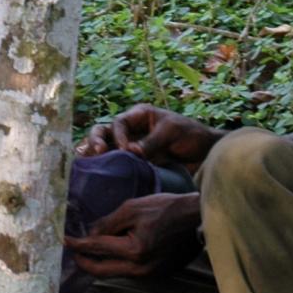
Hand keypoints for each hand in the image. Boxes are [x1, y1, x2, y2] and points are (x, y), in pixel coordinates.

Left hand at [65, 193, 202, 279]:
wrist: (196, 219)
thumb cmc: (166, 208)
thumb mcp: (132, 208)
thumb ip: (108, 223)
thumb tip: (90, 235)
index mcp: (133, 250)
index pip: (96, 249)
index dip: (77, 245)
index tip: (63, 240)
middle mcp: (140, 268)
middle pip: (101, 271)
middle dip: (83, 262)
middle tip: (72, 252)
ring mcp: (148, 275)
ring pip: (114, 273)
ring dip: (98, 263)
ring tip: (87, 251)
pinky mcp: (155, 274)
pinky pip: (127, 271)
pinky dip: (115, 263)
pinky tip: (110, 252)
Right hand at [77, 102, 227, 167]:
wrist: (206, 155)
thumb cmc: (192, 136)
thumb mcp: (172, 133)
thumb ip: (151, 142)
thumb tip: (129, 152)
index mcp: (139, 116)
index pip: (118, 123)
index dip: (118, 136)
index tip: (125, 150)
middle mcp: (130, 130)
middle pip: (103, 132)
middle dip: (95, 141)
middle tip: (98, 153)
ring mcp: (130, 147)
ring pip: (104, 148)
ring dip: (93, 155)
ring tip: (86, 165)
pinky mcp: (133, 164)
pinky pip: (114, 164)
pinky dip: (103, 168)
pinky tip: (94, 176)